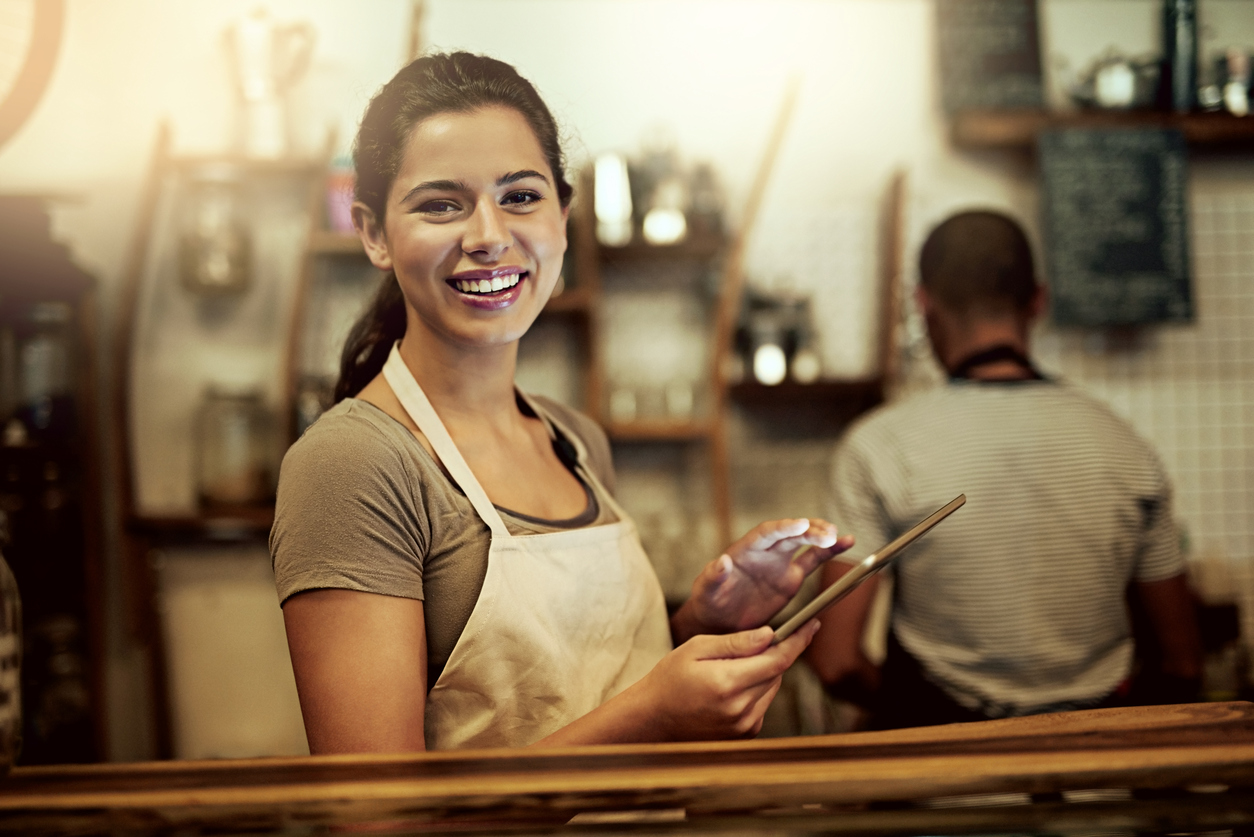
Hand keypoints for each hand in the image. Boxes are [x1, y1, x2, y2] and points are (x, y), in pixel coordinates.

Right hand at [634, 622, 821, 740]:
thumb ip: (735, 642)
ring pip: (772, 687)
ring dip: (763, 672)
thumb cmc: (670, 678)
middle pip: (777, 672)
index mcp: (727, 683)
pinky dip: (756, 690)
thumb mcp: (696, 648)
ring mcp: (744, 725)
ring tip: (730, 669)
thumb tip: (769, 635)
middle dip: (772, 653)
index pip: (778, 660)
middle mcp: (740, 709)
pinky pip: (763, 703)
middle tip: (750, 644)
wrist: (654, 719)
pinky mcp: (745, 734)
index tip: (812, 624)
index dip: (798, 641)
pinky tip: (729, 688)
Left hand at [674, 519, 853, 638]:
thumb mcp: (706, 591)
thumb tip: (721, 561)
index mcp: (745, 550)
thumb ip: (713, 576)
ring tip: (840, 536)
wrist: (720, 622)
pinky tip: (847, 543)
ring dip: (822, 537)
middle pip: (790, 534)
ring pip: (804, 543)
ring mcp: (779, 563)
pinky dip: (829, 552)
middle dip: (809, 531)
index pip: (766, 533)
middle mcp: (764, 552)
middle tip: (828, 533)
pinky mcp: (790, 577)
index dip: (784, 527)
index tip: (800, 524)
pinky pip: (813, 560)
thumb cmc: (708, 603)